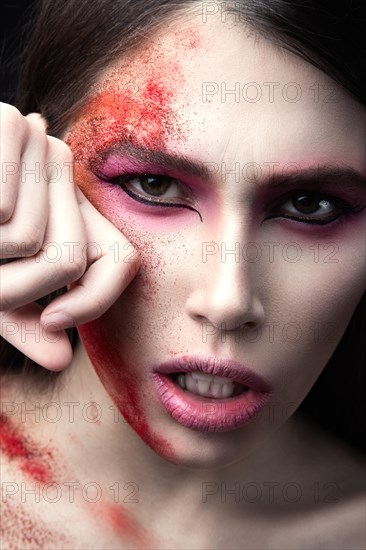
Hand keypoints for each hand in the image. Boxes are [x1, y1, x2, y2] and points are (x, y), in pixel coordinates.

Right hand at [0, 103, 139, 370]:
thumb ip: (25, 319)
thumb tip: (61, 360)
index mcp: (69, 203)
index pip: (120, 261)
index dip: (93, 301)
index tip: (52, 319)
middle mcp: (64, 169)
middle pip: (70, 259)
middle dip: (19, 288)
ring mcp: (39, 143)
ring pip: (30, 241)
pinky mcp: (8, 123)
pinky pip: (6, 214)